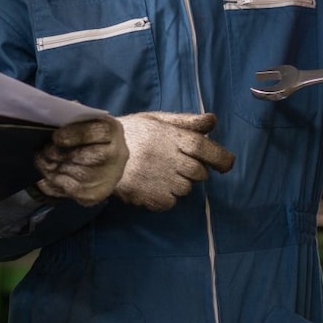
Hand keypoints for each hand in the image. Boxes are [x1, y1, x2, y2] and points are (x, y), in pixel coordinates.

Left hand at [33, 118, 127, 204]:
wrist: (108, 162)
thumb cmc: (91, 137)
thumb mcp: (87, 121)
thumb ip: (73, 116)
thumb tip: (54, 112)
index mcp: (113, 130)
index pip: (96, 132)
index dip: (73, 134)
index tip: (55, 137)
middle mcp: (116, 155)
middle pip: (82, 157)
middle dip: (57, 154)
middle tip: (44, 150)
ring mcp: (107, 178)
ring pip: (72, 174)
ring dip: (52, 167)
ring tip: (43, 160)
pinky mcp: (95, 195)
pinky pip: (68, 189)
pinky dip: (54, 180)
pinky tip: (49, 173)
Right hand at [114, 112, 235, 211]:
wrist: (97, 153)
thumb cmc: (130, 134)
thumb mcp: (157, 120)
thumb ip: (186, 122)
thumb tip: (213, 120)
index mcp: (173, 138)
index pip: (206, 148)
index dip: (220, 158)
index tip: (225, 165)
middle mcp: (171, 159)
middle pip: (199, 173)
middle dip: (194, 171)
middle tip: (174, 164)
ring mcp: (162, 180)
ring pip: (185, 189)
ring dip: (178, 184)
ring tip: (157, 173)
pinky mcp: (151, 197)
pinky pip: (170, 202)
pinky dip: (165, 197)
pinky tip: (150, 185)